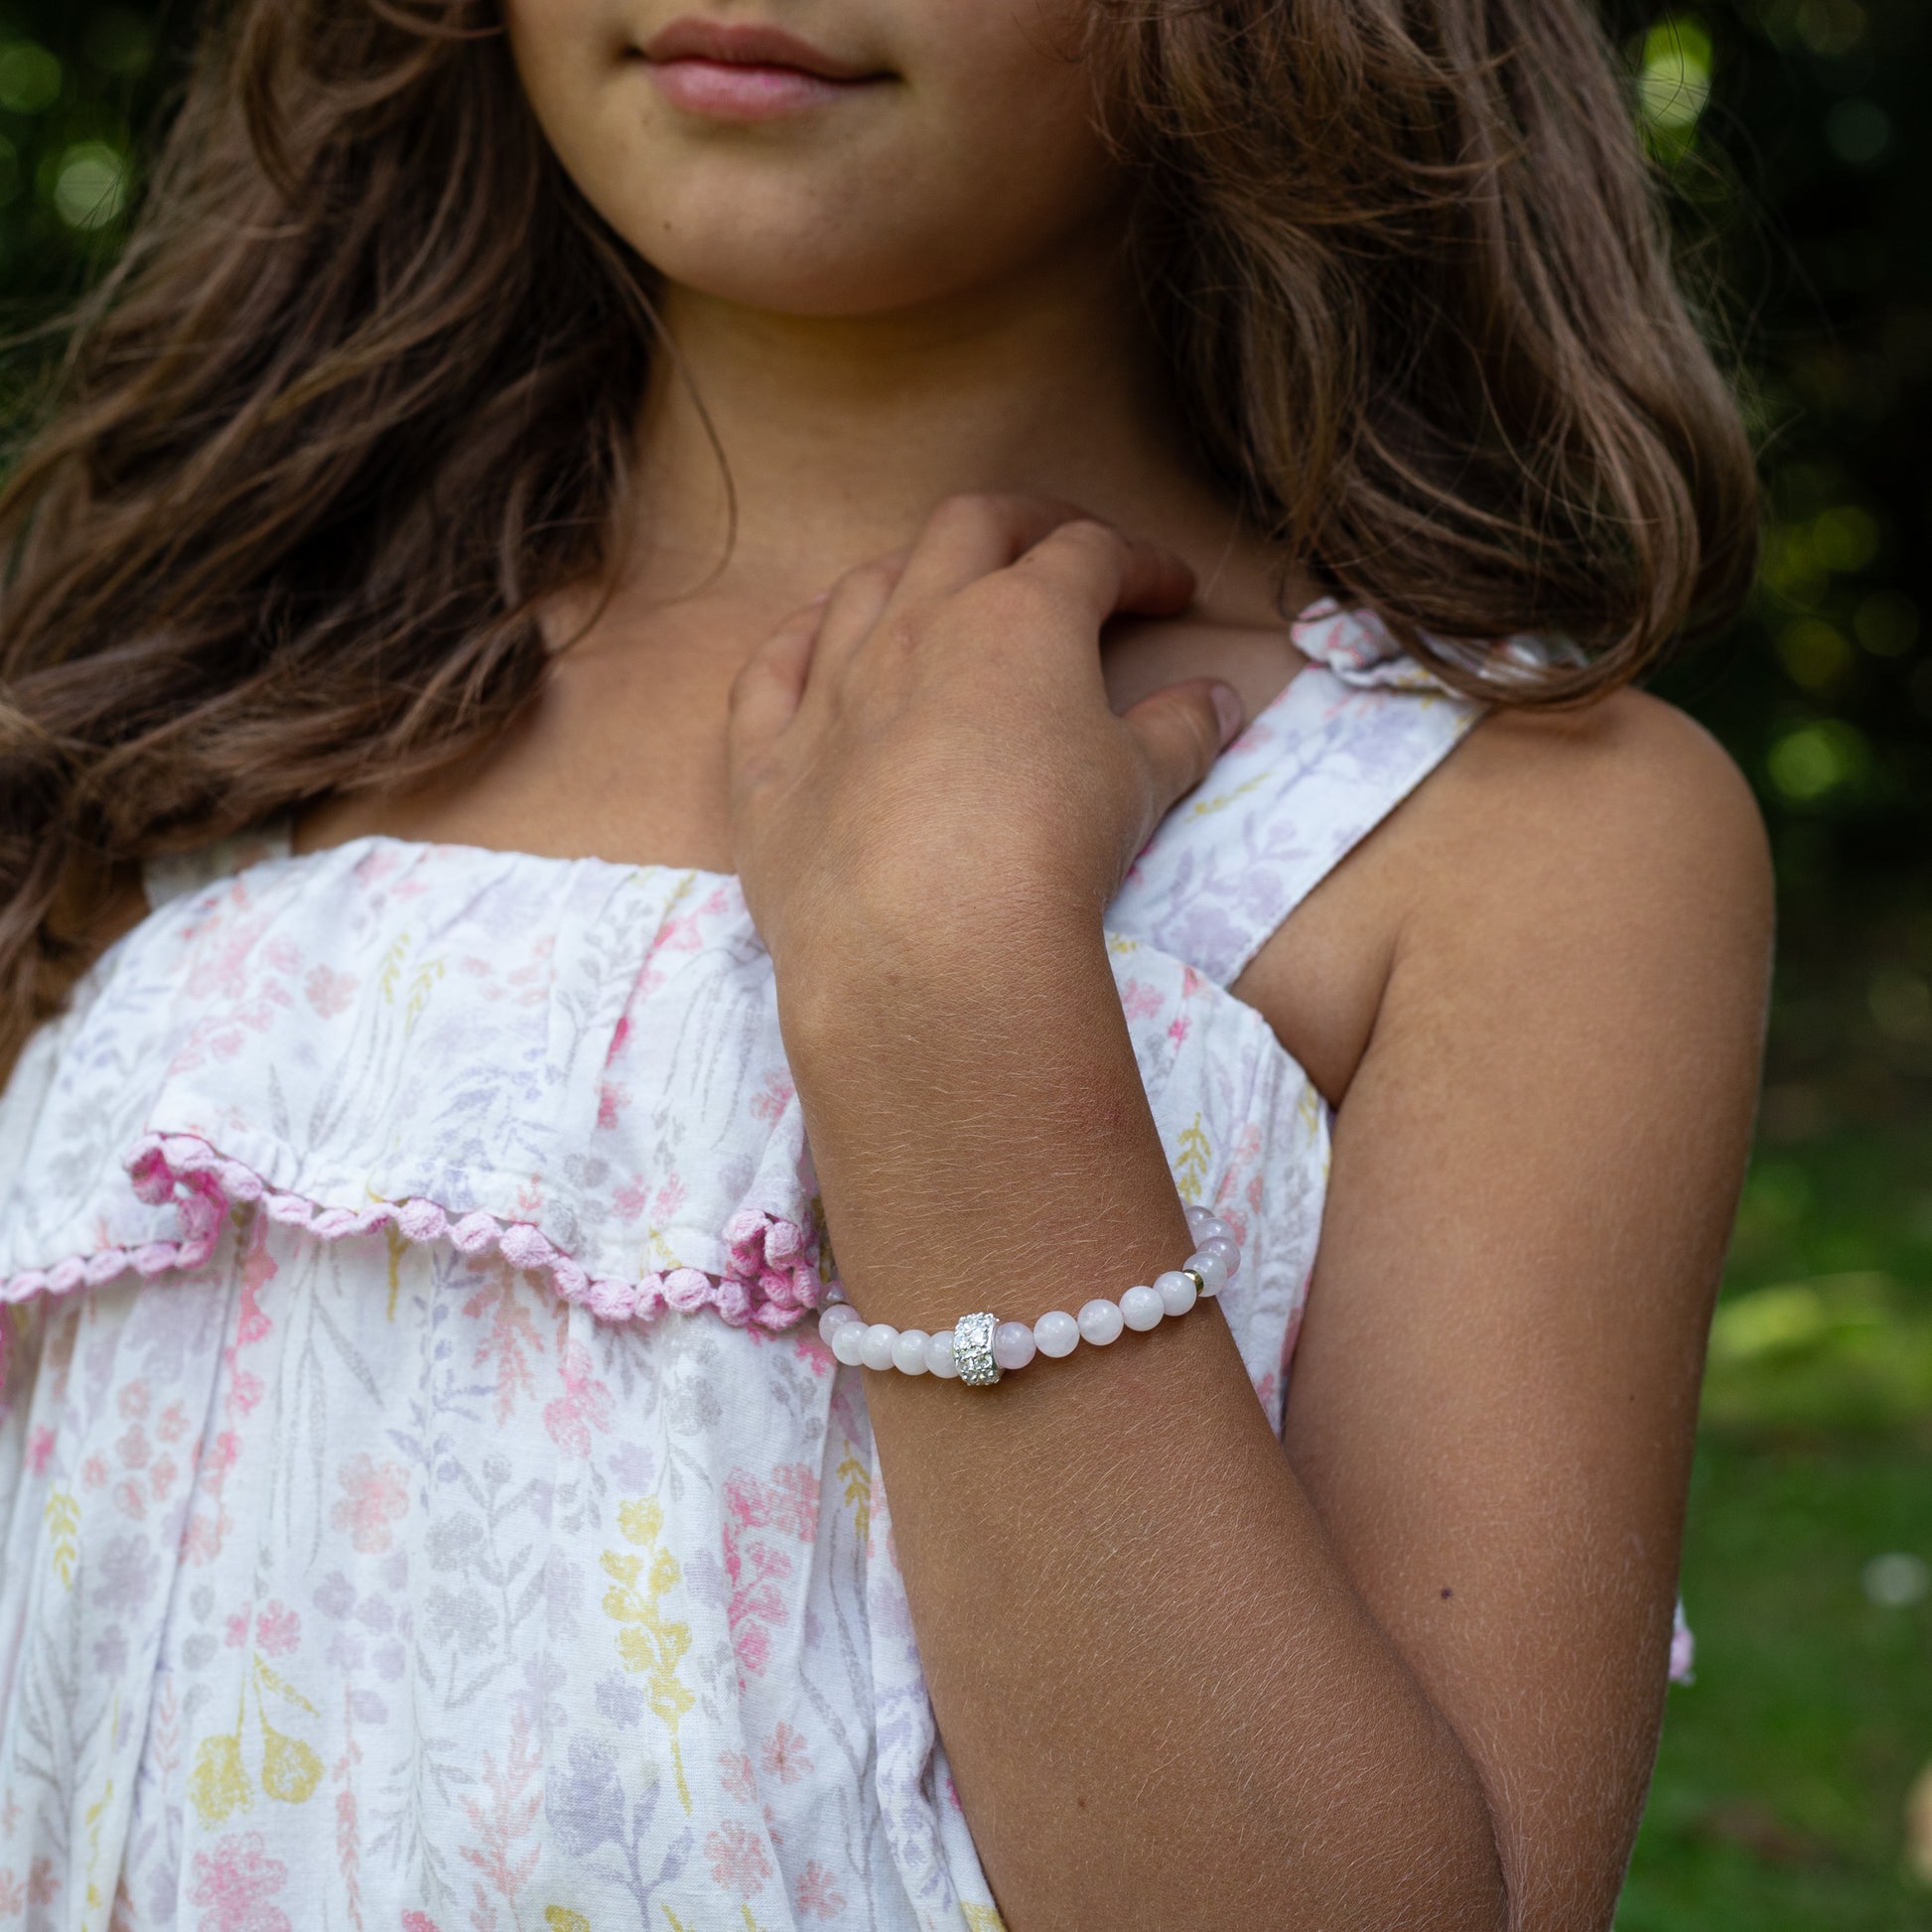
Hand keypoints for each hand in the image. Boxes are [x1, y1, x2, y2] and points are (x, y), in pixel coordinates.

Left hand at [725, 494, 1245, 975]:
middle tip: (1061, 549)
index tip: (1167, 589)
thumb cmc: (1049, 855)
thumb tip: (1216, 701)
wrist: (929, 948)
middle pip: (970, 529)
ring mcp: (833, 684)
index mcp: (1021, 618)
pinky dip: (797, 643)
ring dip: (911, 571)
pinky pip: (771, 670)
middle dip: (1025, 525)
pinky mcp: (768, 757)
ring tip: (940, 590)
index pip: (1090, 555)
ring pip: (865, 585)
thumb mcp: (1137, 787)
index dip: (1136, 564)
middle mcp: (918, 624)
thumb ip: (1179, 732)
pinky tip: (815, 643)